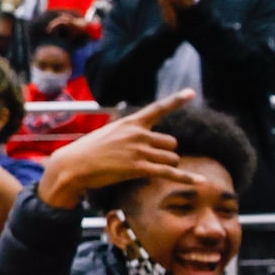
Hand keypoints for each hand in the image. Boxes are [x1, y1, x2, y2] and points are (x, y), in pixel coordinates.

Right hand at [34, 91, 195, 208]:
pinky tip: (202, 182)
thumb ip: (130, 133)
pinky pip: (170, 173)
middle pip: (172, 142)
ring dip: (165, 166)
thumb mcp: (110, 133)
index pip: (157, 109)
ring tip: (144, 169)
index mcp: (131, 123)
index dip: (176, 100)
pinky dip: (187, 178)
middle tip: (149, 160)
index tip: (192, 92)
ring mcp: (139, 151)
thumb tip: (147, 140)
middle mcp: (138, 134)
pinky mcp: (139, 168)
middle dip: (165, 152)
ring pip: (172, 158)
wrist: (72, 165)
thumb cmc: (89, 151)